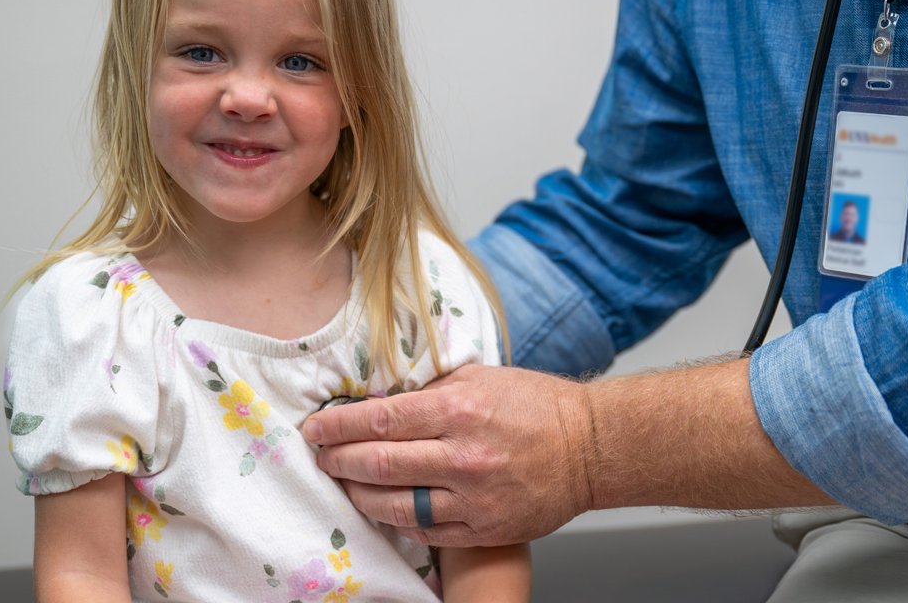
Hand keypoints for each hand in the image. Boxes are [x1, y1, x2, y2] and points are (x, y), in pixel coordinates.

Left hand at [304, 364, 594, 546]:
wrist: (591, 448)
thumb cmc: (538, 406)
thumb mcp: (481, 377)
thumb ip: (431, 390)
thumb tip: (380, 399)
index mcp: (460, 410)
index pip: (379, 418)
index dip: (338, 424)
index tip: (316, 426)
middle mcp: (463, 456)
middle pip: (378, 462)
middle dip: (338, 459)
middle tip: (321, 455)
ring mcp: (473, 498)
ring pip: (394, 504)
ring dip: (359, 494)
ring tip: (346, 483)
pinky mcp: (484, 528)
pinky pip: (425, 530)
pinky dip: (397, 519)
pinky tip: (384, 507)